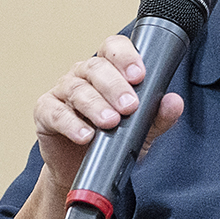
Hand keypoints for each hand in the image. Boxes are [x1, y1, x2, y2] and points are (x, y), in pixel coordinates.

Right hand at [32, 34, 184, 195]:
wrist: (82, 170)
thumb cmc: (113, 142)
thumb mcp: (142, 131)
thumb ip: (159, 116)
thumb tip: (174, 102)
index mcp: (108, 70)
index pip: (114, 48)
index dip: (126, 57)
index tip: (139, 75)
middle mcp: (83, 75)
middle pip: (96, 68)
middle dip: (115, 86)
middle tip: (130, 106)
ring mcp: (62, 91)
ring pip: (77, 89)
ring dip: (96, 105)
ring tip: (111, 122)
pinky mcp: (45, 112)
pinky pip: (55, 112)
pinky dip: (70, 124)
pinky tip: (85, 135)